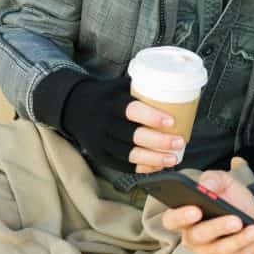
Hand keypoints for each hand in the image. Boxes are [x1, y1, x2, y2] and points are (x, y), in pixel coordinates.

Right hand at [58, 74, 185, 172]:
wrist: (74, 108)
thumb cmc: (107, 96)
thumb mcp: (118, 86)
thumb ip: (140, 89)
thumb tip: (175, 88)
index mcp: (110, 103)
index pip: (132, 110)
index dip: (151, 117)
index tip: (172, 122)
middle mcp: (104, 123)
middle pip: (133, 136)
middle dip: (159, 141)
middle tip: (179, 142)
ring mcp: (100, 141)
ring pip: (129, 154)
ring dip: (153, 159)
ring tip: (173, 159)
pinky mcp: (99, 155)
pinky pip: (122, 165)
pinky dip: (141, 167)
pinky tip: (158, 166)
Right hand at [162, 158, 253, 253]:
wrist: (250, 213)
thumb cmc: (230, 197)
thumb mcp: (223, 181)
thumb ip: (212, 179)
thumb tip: (205, 186)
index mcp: (185, 217)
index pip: (171, 220)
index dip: (180, 216)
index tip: (196, 210)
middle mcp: (191, 238)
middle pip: (197, 237)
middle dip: (218, 228)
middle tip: (236, 220)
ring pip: (219, 252)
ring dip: (239, 241)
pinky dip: (250, 250)